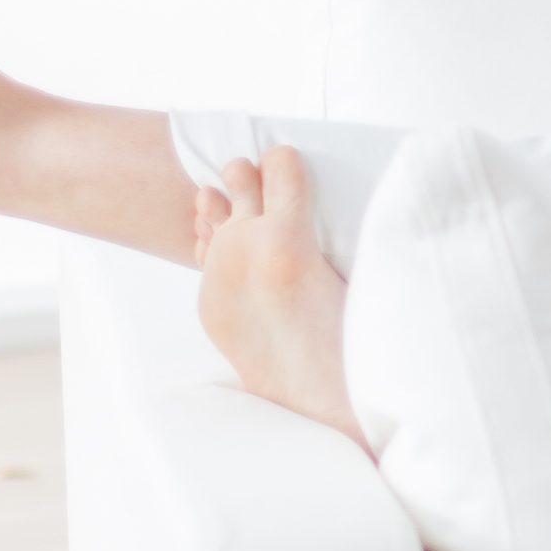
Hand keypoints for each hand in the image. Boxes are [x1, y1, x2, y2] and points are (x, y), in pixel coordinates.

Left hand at [190, 147, 361, 443]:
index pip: (280, 163)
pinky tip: (227, 247)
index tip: (288, 163)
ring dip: (227, 206)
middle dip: (250, 174)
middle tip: (257, 176)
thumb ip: (319, 229)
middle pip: (237, 176)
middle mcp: (245, 244)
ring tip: (231, 202)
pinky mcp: (204, 297)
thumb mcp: (343, 266)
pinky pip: (207, 254)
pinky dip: (218, 247)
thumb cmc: (345, 329)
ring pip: (213, 211)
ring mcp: (218, 270)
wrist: (311, 390)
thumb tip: (316, 208)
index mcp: (288, 232)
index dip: (286, 160)